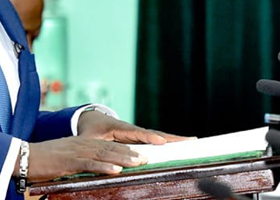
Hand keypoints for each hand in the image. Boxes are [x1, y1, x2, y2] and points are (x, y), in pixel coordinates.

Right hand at [23, 136, 147, 181]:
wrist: (23, 157)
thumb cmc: (43, 161)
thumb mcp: (65, 159)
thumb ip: (79, 162)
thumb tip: (93, 171)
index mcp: (81, 143)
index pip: (107, 145)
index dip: (124, 149)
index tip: (139, 153)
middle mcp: (81, 144)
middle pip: (109, 147)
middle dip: (129, 152)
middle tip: (147, 157)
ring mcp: (76, 151)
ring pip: (104, 154)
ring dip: (123, 158)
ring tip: (139, 162)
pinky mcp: (69, 161)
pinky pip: (90, 163)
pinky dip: (104, 166)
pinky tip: (116, 170)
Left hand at [77, 110, 191, 144]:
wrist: (91, 119)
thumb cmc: (89, 130)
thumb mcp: (87, 139)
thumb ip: (90, 149)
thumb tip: (89, 159)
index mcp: (120, 128)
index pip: (137, 133)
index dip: (149, 138)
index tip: (161, 142)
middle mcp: (133, 130)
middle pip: (155, 134)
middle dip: (172, 138)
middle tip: (191, 140)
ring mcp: (138, 134)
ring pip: (158, 137)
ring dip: (175, 140)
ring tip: (193, 142)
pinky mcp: (140, 139)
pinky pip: (156, 141)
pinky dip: (169, 143)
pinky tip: (182, 147)